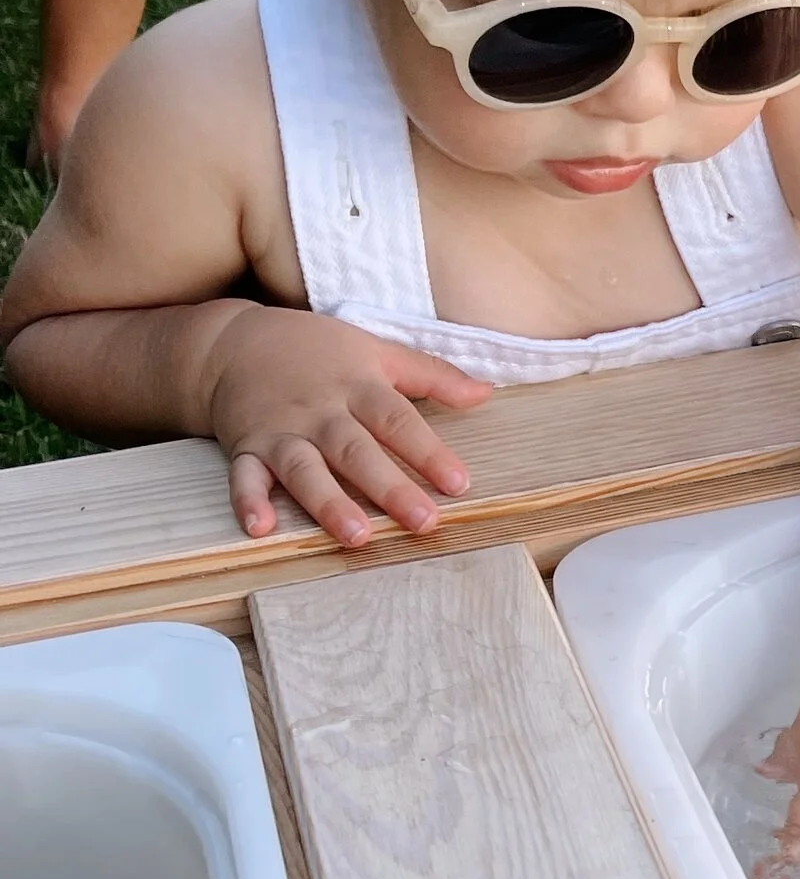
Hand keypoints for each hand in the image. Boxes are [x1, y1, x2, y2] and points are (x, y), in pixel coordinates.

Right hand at [200, 305, 492, 545]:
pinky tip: (260, 528)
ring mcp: (281, 432)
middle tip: (423, 521)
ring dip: (328, 503)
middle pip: (357, 451)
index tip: (458, 483)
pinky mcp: (246, 448)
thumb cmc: (316, 350)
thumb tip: (486, 392)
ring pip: (305, 470)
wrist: (234, 342)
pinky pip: (244, 477)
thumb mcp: (377, 351)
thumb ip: (432, 375)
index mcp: (357, 386)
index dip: (429, 452)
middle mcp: (320, 412)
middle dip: (390, 487)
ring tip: (356, 535)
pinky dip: (248, 501)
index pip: (398, 421)